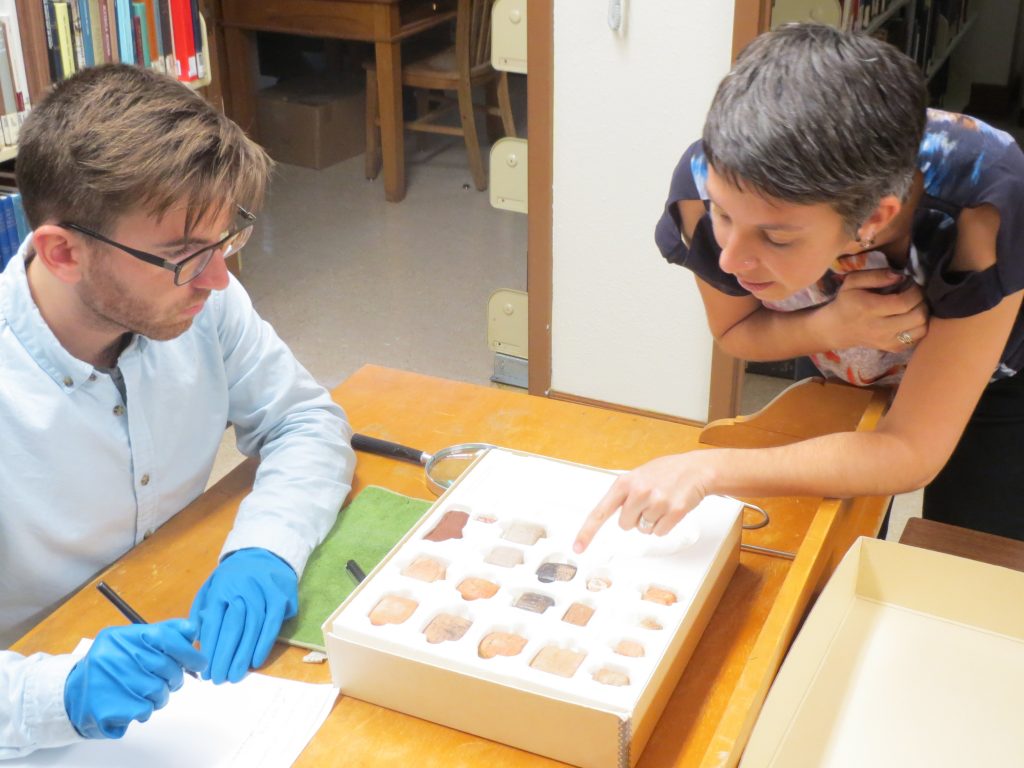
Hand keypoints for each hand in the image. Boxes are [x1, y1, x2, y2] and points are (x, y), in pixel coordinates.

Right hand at [63, 619, 205, 738]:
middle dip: (175, 677)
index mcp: (120, 636)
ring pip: (159, 691)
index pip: (164, 637)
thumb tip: (193, 630)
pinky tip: (132, 703)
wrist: (73, 695)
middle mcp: (112, 656)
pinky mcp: (109, 708)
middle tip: (170, 681)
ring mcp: (109, 682)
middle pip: (166, 668)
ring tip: (146, 692)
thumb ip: (164, 632)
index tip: (200, 663)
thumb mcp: (132, 640)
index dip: (187, 651)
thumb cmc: (111, 665)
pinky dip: (145, 709)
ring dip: (160, 695)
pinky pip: (146, 709)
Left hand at [190, 548, 297, 683]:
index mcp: (220, 589)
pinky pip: (272, 624)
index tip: (204, 671)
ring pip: (252, 627)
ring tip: (235, 675)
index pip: (213, 623)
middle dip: (224, 656)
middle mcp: (241, 589)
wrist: (265, 553)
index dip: (209, 649)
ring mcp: (262, 592)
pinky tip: (255, 661)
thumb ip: (202, 611)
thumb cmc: (234, 578)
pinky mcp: (280, 596)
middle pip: (232, 627)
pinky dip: (264, 644)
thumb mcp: (211, 587)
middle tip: (219, 679)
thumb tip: (196, 641)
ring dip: (243, 655)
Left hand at [574, 454, 708, 552]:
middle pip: (625, 525)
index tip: (578, 547)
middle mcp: (638, 492)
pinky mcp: (674, 511)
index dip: (588, 531)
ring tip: (662, 502)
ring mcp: (657, 502)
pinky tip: (671, 509)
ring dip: (652, 521)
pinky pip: (659, 532)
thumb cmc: (666, 472)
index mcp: (625, 482)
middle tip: (648, 503)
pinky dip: (664, 525)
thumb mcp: (638, 475)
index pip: (600, 511)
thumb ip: (624, 493)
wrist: (696, 469)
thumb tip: (612, 514)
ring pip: (643, 530)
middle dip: (635, 519)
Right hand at [822, 269, 928, 350]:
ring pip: (922, 329)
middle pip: (918, 317)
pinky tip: (910, 318)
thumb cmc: (846, 302)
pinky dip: (919, 326)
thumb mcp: (853, 281)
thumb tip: (900, 276)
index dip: (915, 291)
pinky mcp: (893, 348)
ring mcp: (888, 341)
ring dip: (923, 314)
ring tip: (914, 306)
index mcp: (870, 309)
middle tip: (914, 295)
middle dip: (922, 302)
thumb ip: (876, 275)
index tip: (911, 284)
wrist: (837, 328)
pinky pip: (918, 338)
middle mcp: (880, 328)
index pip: (905, 302)